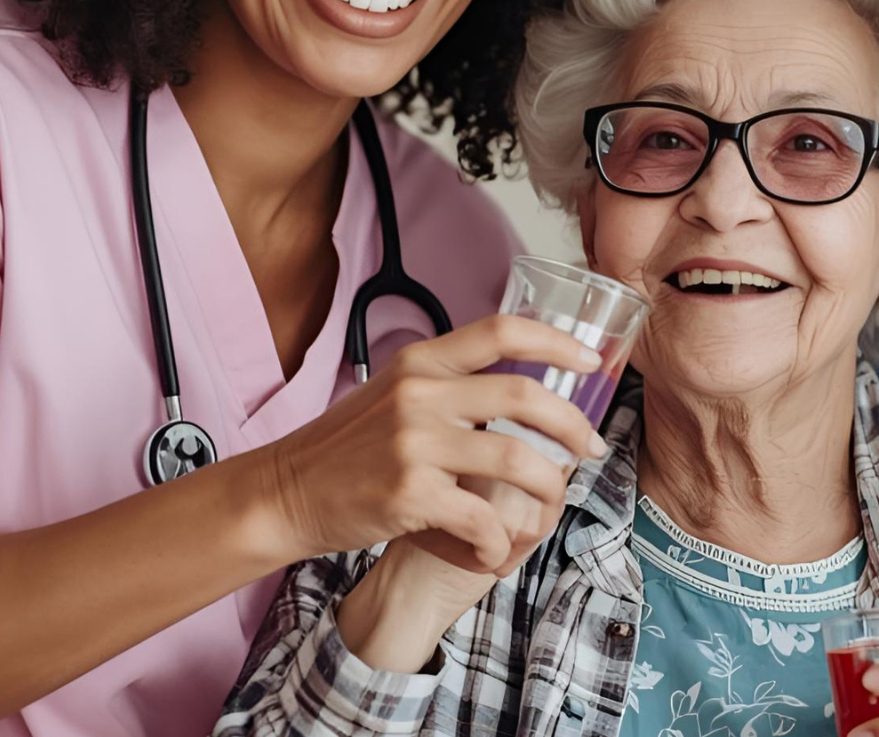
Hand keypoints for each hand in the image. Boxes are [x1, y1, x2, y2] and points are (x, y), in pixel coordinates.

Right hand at [258, 315, 608, 570]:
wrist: (286, 492)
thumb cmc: (346, 449)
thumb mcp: (394, 393)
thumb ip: (448, 384)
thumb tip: (516, 385)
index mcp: (423, 363)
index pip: (503, 331)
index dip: (557, 341)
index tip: (592, 362)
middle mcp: (421, 395)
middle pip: (525, 396)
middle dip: (573, 426)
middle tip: (592, 447)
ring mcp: (414, 443)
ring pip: (517, 461)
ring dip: (548, 488)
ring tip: (551, 503)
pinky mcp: (409, 494)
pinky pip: (482, 517)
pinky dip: (499, 539)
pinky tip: (495, 547)